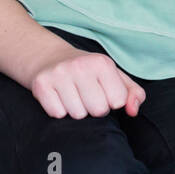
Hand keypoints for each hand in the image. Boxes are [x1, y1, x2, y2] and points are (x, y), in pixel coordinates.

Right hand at [27, 43, 146, 118]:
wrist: (50, 59)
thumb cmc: (89, 72)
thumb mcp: (115, 76)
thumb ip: (133, 93)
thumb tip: (133, 111)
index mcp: (103, 63)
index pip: (118, 101)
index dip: (112, 102)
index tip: (104, 93)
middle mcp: (81, 66)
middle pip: (98, 110)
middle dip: (95, 109)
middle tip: (87, 96)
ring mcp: (59, 74)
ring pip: (77, 114)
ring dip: (77, 110)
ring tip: (74, 96)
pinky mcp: (41, 85)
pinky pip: (57, 114)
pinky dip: (59, 110)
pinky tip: (60, 98)